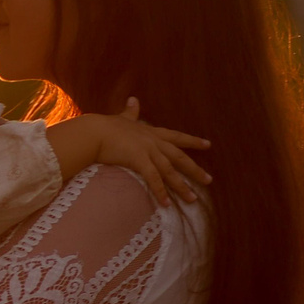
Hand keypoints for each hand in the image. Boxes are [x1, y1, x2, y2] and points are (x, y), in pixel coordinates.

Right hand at [89, 100, 211, 205]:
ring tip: (192, 199)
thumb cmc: (104, 125)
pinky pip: (153, 179)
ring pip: (170, 170)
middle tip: (209, 180)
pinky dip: (160, 191)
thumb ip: (130, 111)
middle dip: (195, 169)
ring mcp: (147, 151)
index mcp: (151, 132)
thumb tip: (133, 99)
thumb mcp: (122, 117)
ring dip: (181, 186)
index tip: (208, 145)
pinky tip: (166, 203)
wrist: (94, 132)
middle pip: (179, 157)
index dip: (192, 141)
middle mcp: (154, 142)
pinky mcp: (138, 160)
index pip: (177, 137)